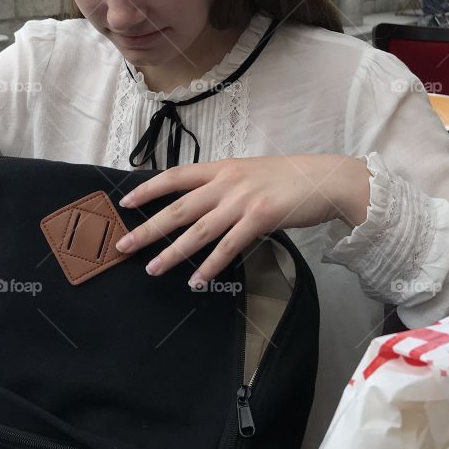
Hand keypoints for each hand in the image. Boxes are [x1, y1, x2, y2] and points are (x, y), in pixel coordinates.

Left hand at [114, 155, 370, 286]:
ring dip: (172, 252)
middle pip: (178, 208)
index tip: (125, 201)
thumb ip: (224, 185)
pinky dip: (210, 266)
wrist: (324, 179)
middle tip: (124, 245)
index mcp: (222, 167)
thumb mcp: (249, 173)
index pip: (175, 176)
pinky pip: (228, 247)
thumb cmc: (288, 178)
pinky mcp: (260, 218)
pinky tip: (196, 281)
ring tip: (152, 268)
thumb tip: (200, 202)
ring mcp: (242, 200)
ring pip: (198, 231)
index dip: (148, 188)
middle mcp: (227, 182)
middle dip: (148, 227)